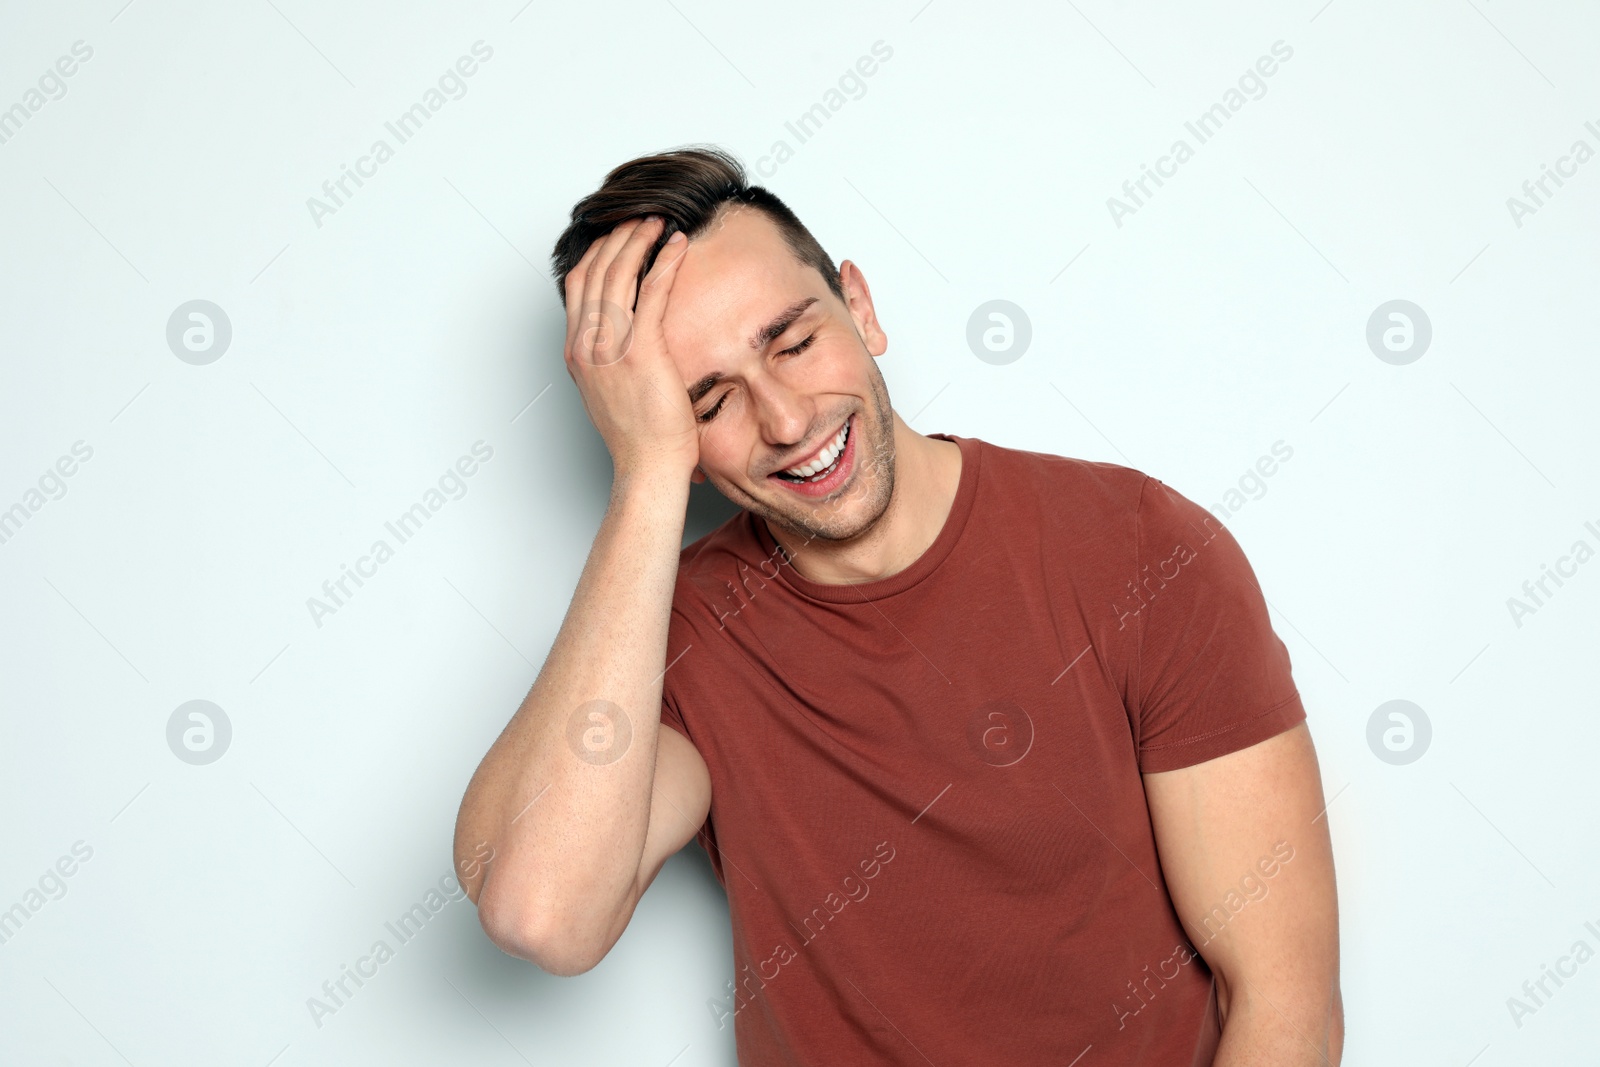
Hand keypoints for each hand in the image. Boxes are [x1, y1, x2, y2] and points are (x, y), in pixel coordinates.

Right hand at [562, 216, 697, 480]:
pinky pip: (652, 291)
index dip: (597, 253)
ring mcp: (611, 347)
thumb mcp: (612, 391)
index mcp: (577, 353)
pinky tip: (678, 246)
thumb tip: (624, 340)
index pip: (578, 284)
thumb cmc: (640, 438)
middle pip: (595, 270)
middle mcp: (587, 345)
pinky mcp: (642, 351)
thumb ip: (610, 359)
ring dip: (640, 239)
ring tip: (659, 223)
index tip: (618, 235)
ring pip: (620, 273)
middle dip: (618, 237)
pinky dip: (665, 261)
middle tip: (641, 219)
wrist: (648, 468)